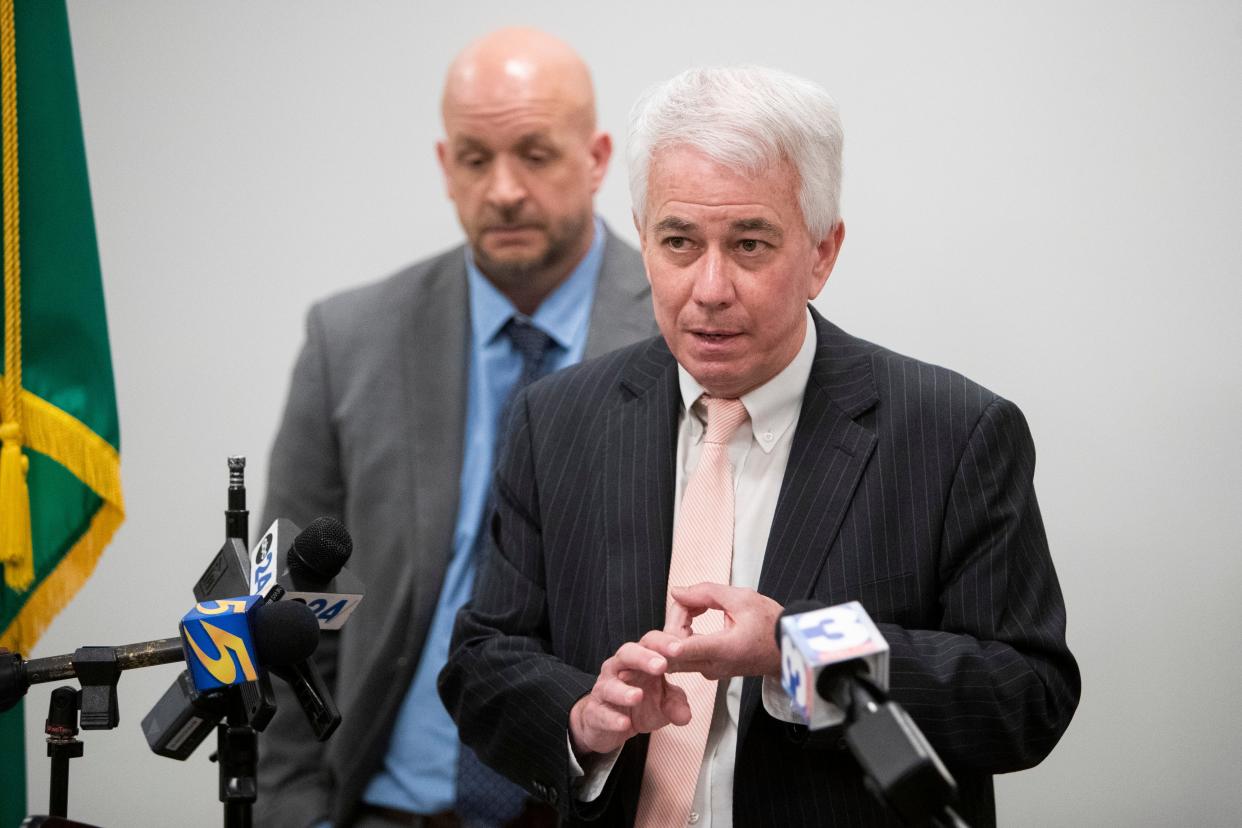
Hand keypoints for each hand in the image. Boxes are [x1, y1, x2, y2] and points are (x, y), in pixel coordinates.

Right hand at [569, 630, 692, 756]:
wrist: (607, 724)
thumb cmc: (640, 704)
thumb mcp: (663, 703)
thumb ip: (676, 704)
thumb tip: (685, 716)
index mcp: (639, 660)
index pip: (650, 642)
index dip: (664, 643)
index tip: (680, 649)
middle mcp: (619, 669)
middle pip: (627, 654)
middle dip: (644, 658)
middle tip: (661, 666)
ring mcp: (604, 689)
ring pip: (610, 685)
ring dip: (624, 691)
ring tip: (638, 696)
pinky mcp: (594, 712)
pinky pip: (601, 713)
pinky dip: (612, 718)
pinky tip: (624, 723)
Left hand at [664, 583, 782, 679]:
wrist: (788, 648)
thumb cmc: (771, 624)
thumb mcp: (743, 599)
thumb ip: (706, 593)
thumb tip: (677, 592)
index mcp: (724, 650)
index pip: (686, 650)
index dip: (666, 644)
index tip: (655, 640)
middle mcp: (713, 665)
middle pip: (672, 648)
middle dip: (674, 618)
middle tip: (692, 599)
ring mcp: (710, 671)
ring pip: (676, 650)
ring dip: (679, 622)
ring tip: (701, 603)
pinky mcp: (709, 669)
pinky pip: (685, 651)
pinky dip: (685, 630)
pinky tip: (700, 612)